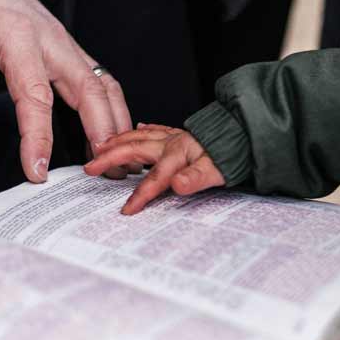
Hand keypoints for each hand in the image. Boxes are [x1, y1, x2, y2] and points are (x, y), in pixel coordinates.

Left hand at [0, 0, 132, 182]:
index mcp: (15, 36)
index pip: (34, 95)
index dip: (38, 137)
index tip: (36, 172)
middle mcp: (52, 39)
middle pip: (89, 90)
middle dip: (101, 133)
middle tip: (104, 172)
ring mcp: (68, 43)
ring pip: (105, 86)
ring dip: (116, 123)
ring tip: (119, 161)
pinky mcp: (73, 51)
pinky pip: (103, 82)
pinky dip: (114, 110)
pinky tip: (112, 136)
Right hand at [84, 124, 224, 214]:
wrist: (247, 134)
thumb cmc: (233, 154)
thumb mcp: (219, 171)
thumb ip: (196, 178)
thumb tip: (177, 185)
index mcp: (179, 153)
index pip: (154, 179)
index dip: (140, 195)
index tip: (126, 210)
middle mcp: (173, 142)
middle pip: (135, 149)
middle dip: (111, 158)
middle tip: (91, 166)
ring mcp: (175, 136)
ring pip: (140, 136)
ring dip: (119, 141)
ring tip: (101, 146)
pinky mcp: (181, 133)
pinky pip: (156, 129)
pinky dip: (143, 129)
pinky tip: (138, 128)